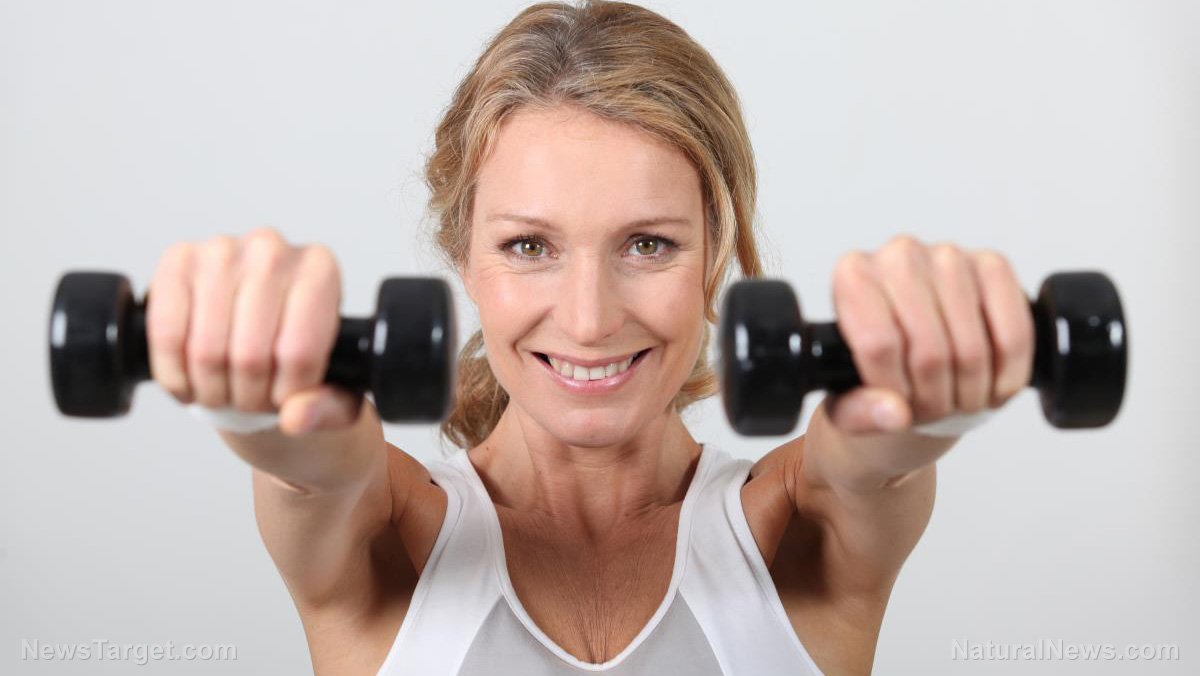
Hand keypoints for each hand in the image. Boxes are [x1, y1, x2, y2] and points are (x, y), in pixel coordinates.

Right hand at [146, 227, 360, 435]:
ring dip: (211, 390)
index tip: (284, 401)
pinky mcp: (176, 261)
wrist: (257, 336)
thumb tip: (296, 417)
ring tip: (224, 393)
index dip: (286, 393)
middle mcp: (270, 248)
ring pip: (206, 350)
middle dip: (247, 397)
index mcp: (320, 270)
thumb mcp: (333, 393)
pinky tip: (190, 384)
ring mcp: (219, 250)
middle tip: (250, 402)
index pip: (298, 352)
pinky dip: (175, 375)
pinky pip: (166, 335)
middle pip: (250, 354)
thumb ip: (328, 409)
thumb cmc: (299, 359)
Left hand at [819, 235, 1033, 443]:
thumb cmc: (877, 371)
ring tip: (956, 402)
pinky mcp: (993, 267)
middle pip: (929, 351)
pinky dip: (1006, 377)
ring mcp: (949, 257)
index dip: (895, 390)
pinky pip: (1013, 337)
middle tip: (932, 412)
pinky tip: (991, 388)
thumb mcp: (849, 403)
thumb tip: (893, 413)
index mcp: (852, 277)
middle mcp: (898, 256)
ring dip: (969, 394)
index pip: (879, 344)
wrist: (916, 351)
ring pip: (971, 350)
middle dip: (935, 399)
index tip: (898, 407)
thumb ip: (859, 412)